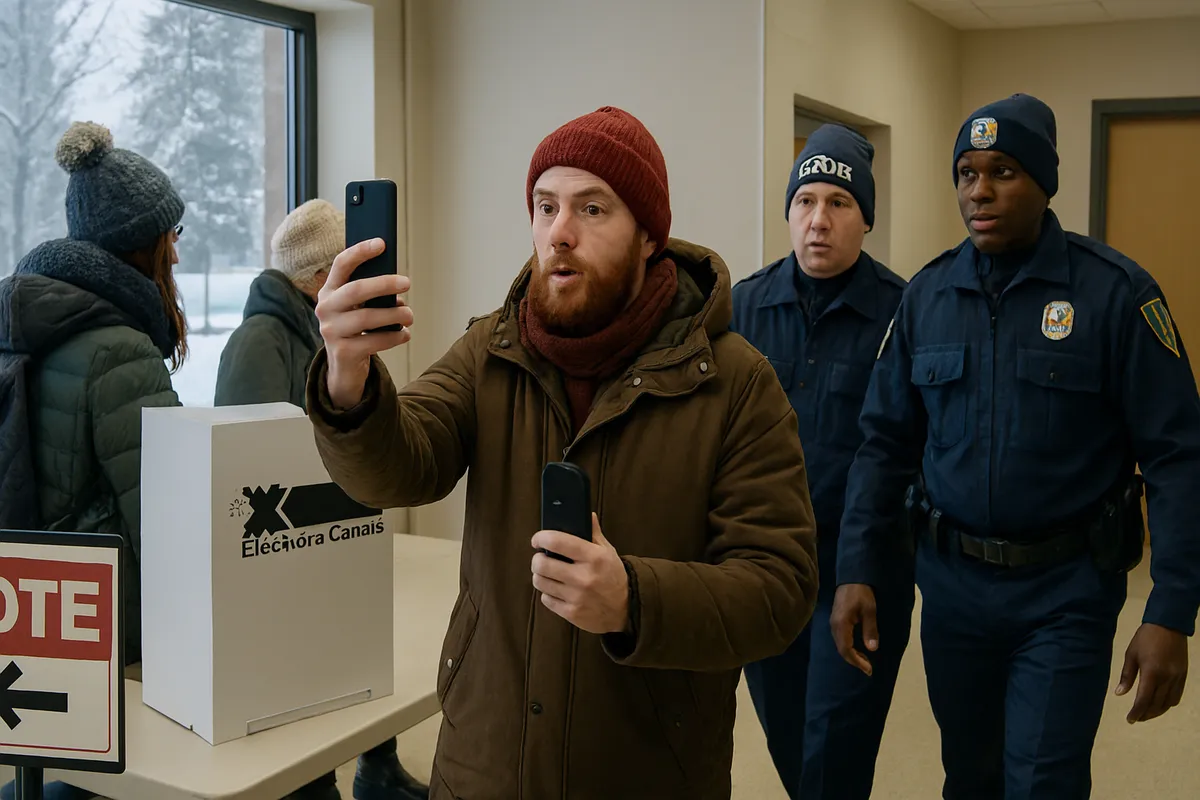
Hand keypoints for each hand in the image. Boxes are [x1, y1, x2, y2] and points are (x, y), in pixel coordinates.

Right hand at [315, 238, 413, 408]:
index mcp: (329, 291)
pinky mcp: (343, 352)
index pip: (341, 265)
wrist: (343, 367)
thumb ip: (370, 293)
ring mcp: (331, 331)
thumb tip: (398, 284)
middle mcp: (325, 308)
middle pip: (357, 290)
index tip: (381, 243)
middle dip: (384, 283)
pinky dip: (395, 336)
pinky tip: (404, 334)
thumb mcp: (357, 307)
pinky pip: (374, 340)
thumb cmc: (356, 330)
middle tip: (407, 281)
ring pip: (368, 317)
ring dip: (395, 315)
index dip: (360, 252)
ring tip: (409, 316)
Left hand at [530, 514, 629, 634]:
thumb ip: (594, 533)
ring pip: (540, 581)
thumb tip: (587, 514)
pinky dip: (548, 593)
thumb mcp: (608, 552)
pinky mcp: (571, 613)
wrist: (624, 610)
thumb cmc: (614, 577)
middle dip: (537, 559)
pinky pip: (545, 599)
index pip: (557, 541)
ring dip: (540, 576)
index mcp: (594, 557)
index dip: (541, 537)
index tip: (537, 539)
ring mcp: (577, 596)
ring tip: (547, 573)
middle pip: (542, 563)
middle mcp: (584, 577)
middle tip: (541, 558)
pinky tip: (557, 589)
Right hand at [830, 583, 878, 675]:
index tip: (868, 669)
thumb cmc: (862, 593)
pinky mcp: (836, 620)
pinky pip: (840, 639)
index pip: (846, 649)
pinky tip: (857, 648)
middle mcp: (834, 626)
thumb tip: (872, 649)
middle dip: (854, 661)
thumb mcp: (870, 610)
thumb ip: (870, 630)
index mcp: (841, 624)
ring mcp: (834, 623)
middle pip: (841, 649)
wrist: (852, 577)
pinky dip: (848, 647)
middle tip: (868, 668)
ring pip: (840, 645)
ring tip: (864, 661)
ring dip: (851, 655)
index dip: (856, 661)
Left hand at [1115, 622, 1187, 722]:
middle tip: (1136, 718)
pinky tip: (1160, 703)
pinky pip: (1177, 696)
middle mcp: (1166, 679)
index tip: (1130, 719)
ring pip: (1168, 703)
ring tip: (1146, 713)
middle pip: (1157, 705)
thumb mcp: (1130, 655)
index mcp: (1151, 673)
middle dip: (1146, 714)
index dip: (1137, 712)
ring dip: (1158, 711)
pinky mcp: (1183, 676)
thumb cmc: (1145, 639)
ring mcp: (1177, 678)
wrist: (1168, 625)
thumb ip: (1126, 676)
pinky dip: (1168, 703)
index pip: (1143, 700)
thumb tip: (1119, 694)